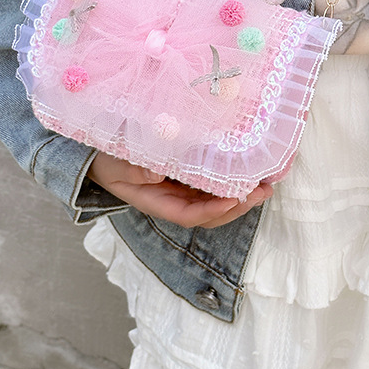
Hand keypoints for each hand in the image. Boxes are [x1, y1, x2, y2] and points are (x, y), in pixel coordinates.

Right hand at [87, 152, 273, 227]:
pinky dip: (233, 180)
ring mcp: (184, 190)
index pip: (189, 214)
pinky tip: (251, 170)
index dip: (212, 211)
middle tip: (261, 192)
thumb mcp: (114, 164)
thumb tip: (155, 174)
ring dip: (242, 195)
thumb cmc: (108, 160)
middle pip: (211, 213)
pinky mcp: (190, 175)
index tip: (231, 200)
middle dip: (237, 206)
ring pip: (217, 200)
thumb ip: (132, 170)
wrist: (102, 154)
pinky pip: (214, 183)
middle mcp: (175, 200)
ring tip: (266, 185)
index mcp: (158, 202)